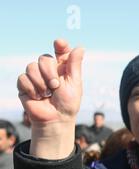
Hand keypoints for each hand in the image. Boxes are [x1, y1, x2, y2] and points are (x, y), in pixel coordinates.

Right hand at [16, 39, 83, 158]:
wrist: (55, 119)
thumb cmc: (68, 103)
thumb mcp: (74, 84)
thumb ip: (74, 65)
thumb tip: (80, 47)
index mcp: (63, 67)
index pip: (60, 50)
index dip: (60, 45)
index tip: (59, 43)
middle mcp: (48, 69)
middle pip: (43, 58)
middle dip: (49, 73)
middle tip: (55, 86)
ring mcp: (35, 76)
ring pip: (31, 67)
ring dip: (41, 83)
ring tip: (47, 94)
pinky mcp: (24, 85)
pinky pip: (22, 78)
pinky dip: (32, 89)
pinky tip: (37, 97)